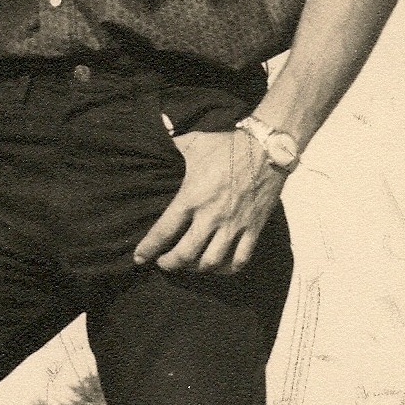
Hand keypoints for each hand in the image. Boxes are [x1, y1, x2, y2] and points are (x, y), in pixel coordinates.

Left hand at [133, 129, 286, 273]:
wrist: (266, 149)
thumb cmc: (226, 145)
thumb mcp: (193, 142)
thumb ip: (172, 146)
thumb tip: (156, 134)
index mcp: (191, 197)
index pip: (164, 231)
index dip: (148, 248)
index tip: (139, 258)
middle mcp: (211, 216)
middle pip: (185, 254)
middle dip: (170, 264)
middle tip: (163, 263)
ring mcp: (234, 225)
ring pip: (211, 262)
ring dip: (195, 269)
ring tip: (187, 265)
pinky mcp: (253, 229)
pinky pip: (240, 260)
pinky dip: (226, 269)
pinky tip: (217, 266)